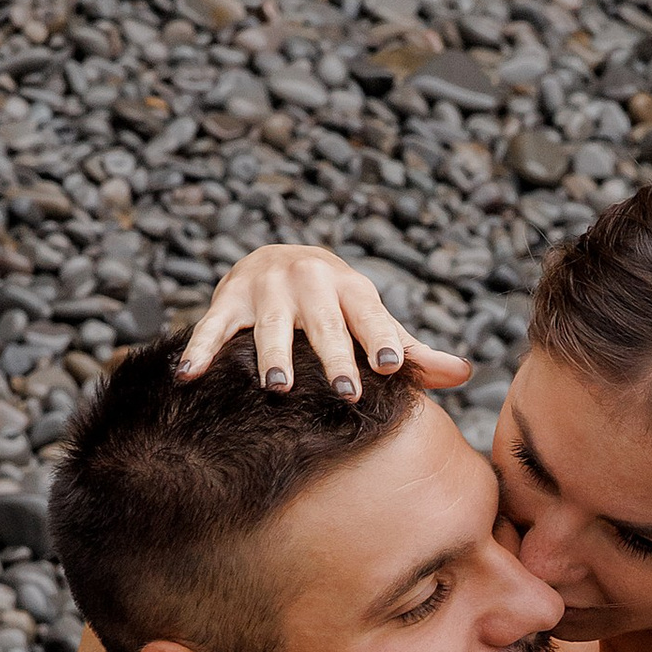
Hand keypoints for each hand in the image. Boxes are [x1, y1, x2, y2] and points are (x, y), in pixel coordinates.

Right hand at [178, 241, 473, 397]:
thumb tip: (464, 374)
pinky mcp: (228, 298)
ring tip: (278, 387)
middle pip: (324, 324)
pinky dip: (200, 349)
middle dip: (333, 357)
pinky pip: (212, 326)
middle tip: (345, 393)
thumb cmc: (336, 305)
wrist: (276, 258)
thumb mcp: (371, 320)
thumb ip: (412, 351)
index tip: (390, 365)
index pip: (370, 314)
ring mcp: (266, 288)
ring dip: (272, 355)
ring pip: (270, 326)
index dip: (380, 337)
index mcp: (351, 288)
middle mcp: (310, 280)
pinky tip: (188, 376)